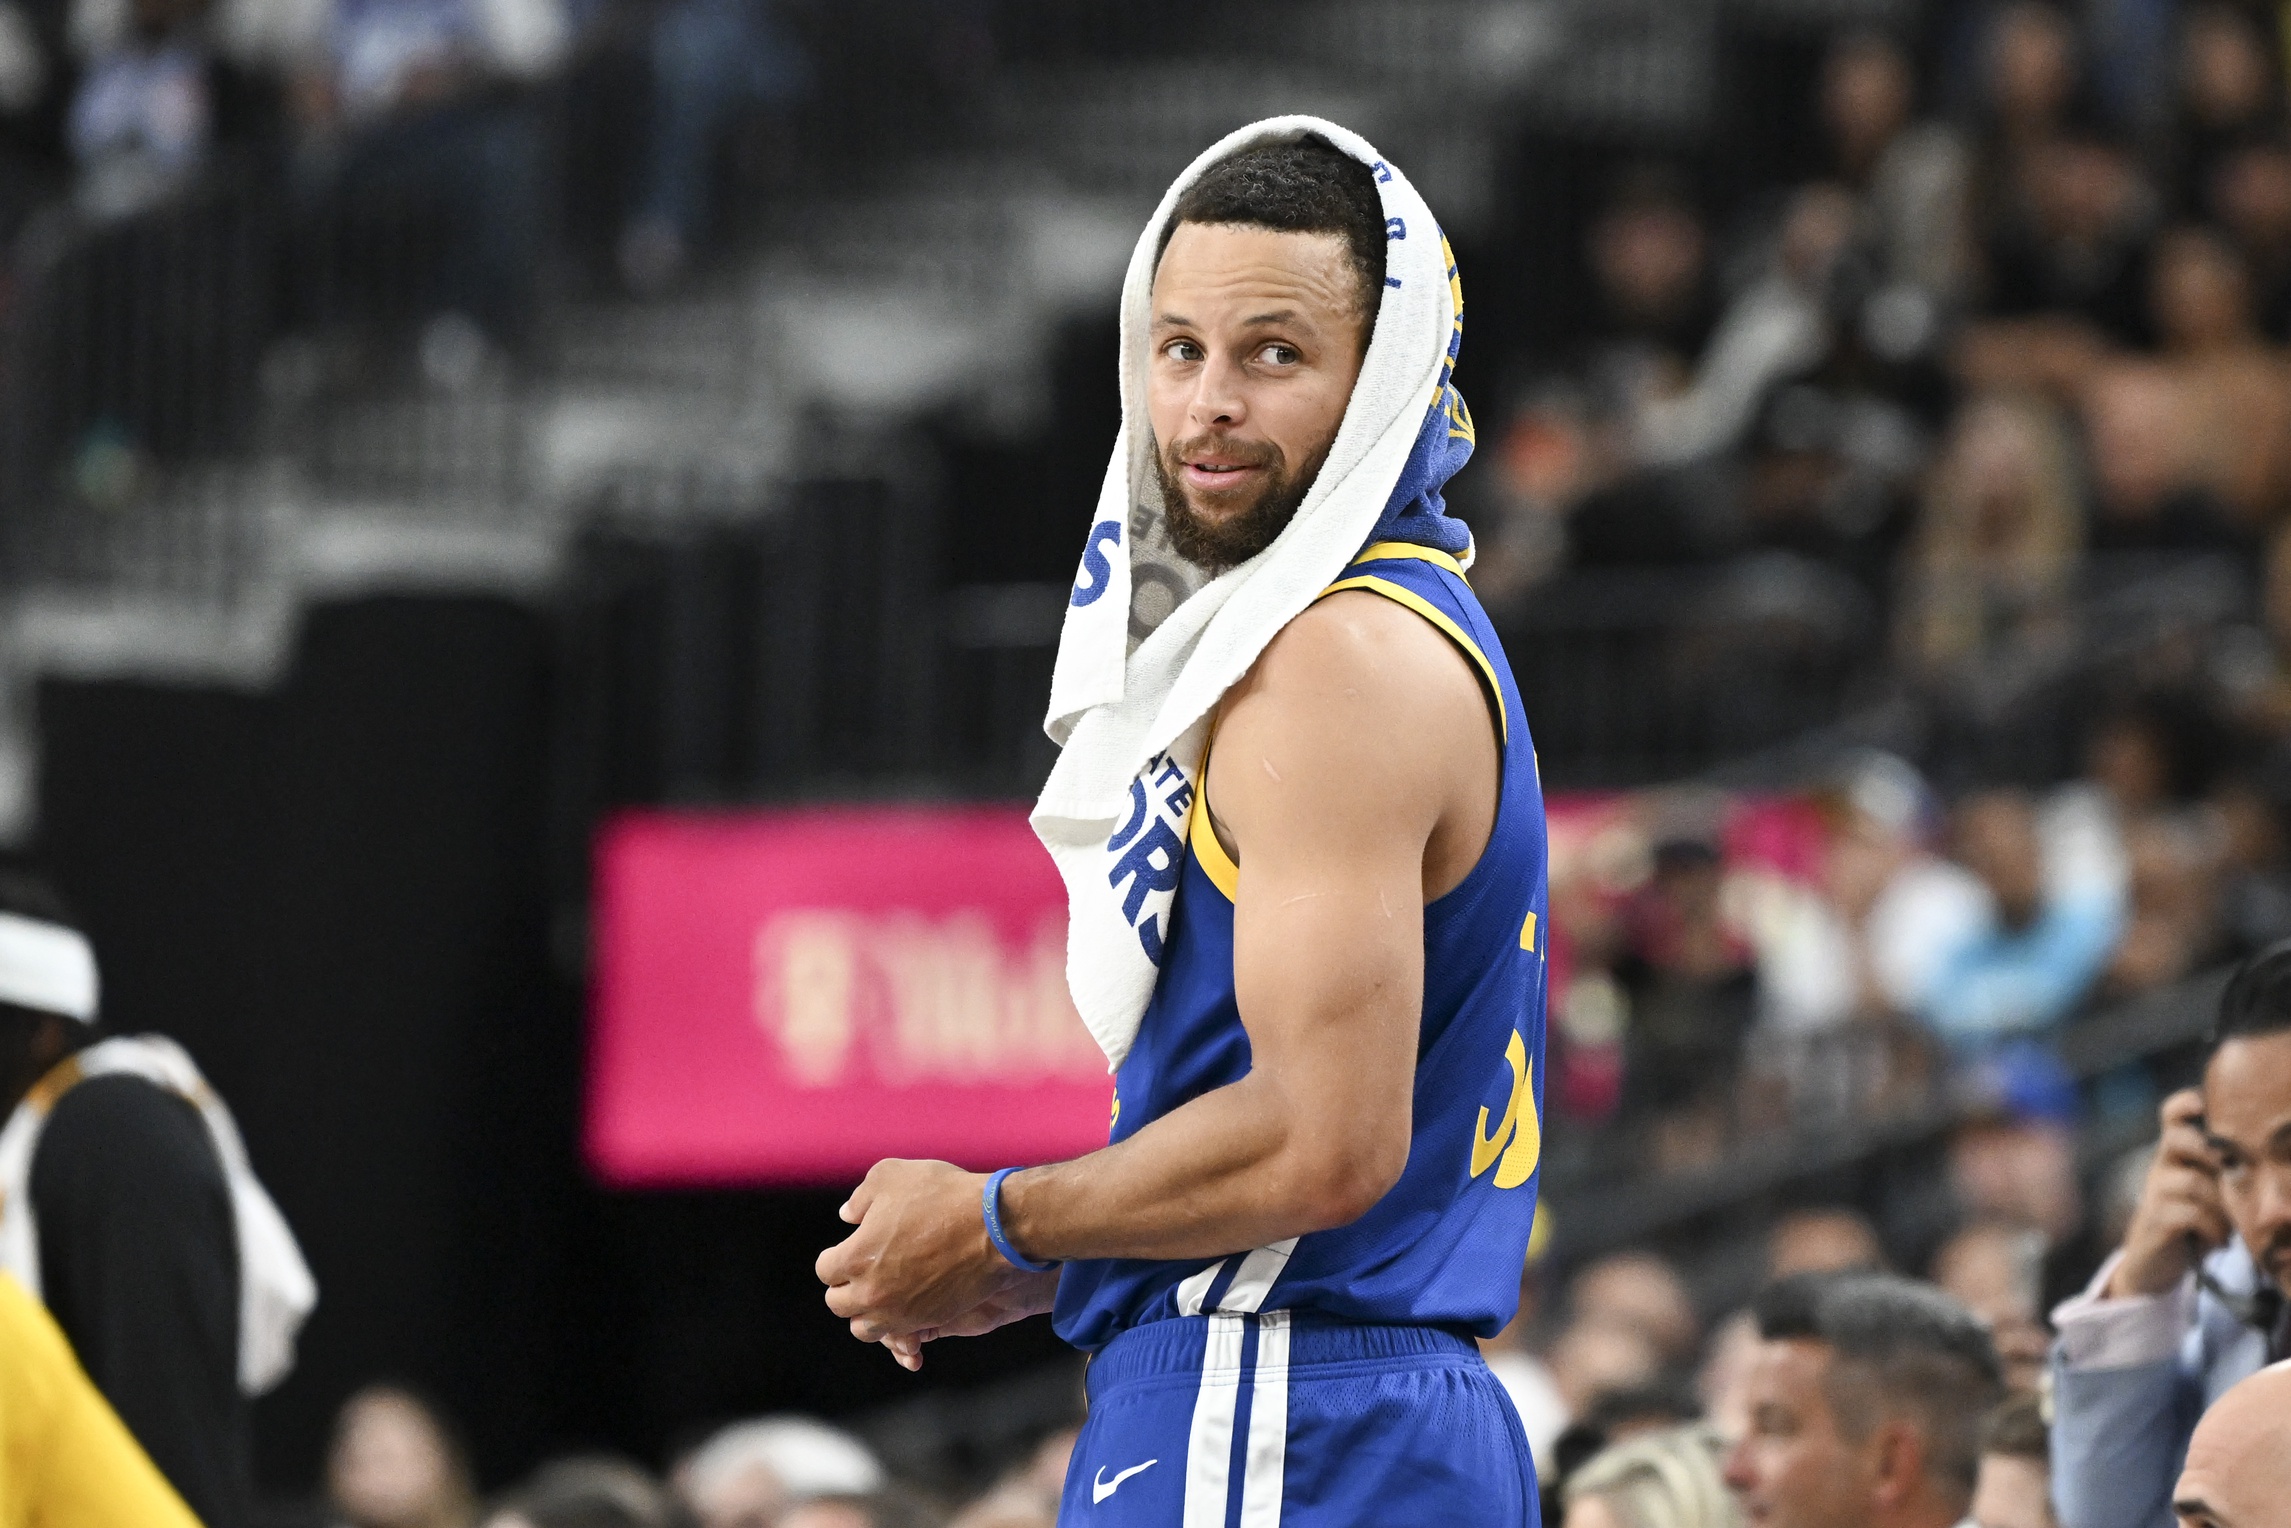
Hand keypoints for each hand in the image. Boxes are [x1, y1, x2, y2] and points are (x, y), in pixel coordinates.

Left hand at [816, 1160, 1050, 1365]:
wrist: (994, 1227)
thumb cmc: (941, 1196)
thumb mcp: (890, 1175)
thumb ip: (860, 1197)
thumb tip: (849, 1215)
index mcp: (856, 1258)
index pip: (826, 1271)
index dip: (835, 1257)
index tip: (851, 1247)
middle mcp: (872, 1293)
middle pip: (839, 1305)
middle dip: (847, 1286)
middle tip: (865, 1270)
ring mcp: (901, 1312)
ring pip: (865, 1329)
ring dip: (867, 1312)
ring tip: (881, 1293)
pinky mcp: (928, 1320)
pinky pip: (901, 1334)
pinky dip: (898, 1323)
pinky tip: (909, 1301)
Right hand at [2108, 1089, 2231, 1298]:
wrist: (2162, 1258)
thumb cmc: (2200, 1217)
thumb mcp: (2215, 1188)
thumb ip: (2231, 1170)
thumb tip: (2275, 1158)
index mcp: (2178, 1151)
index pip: (2173, 1115)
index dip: (2186, 1104)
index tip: (2203, 1104)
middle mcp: (2163, 1165)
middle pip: (2177, 1138)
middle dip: (2210, 1150)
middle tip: (2230, 1169)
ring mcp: (2156, 1190)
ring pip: (2193, 1182)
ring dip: (2221, 1204)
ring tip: (2231, 1224)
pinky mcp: (2155, 1218)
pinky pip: (2190, 1213)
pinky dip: (2213, 1228)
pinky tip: (2219, 1240)